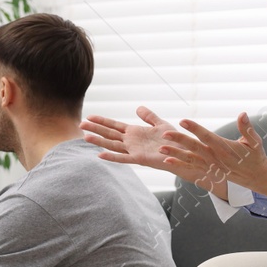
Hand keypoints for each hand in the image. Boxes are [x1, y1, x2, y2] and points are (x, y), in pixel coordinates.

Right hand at [82, 106, 219, 188]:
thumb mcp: (161, 124)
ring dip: (99, 141)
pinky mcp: (141, 159)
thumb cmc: (175, 140)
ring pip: (113, 145)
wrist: (186, 152)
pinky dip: (112, 157)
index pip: (114, 125)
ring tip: (85, 137)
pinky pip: (124, 158)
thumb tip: (138, 107)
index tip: (89, 117)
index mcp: (135, 133)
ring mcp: (134, 150)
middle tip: (80, 124)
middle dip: (95, 129)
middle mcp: (132, 142)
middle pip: (109, 134)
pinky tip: (100, 155)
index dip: (102, 121)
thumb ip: (149, 116)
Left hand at [159, 111, 266, 192]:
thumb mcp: (255, 141)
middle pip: (195, 147)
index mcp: (225, 148)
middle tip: (165, 134)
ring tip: (161, 148)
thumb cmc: (255, 155)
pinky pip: (191, 167)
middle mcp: (216, 157)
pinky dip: (179, 164)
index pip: (207, 136)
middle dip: (179, 140)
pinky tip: (167, 160)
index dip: (195, 128)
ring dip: (175, 153)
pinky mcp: (208, 170)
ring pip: (190, 158)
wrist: (256, 177)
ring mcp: (211, 165)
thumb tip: (243, 114)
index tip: (183, 121)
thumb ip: (246, 128)